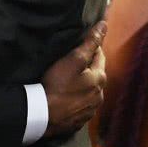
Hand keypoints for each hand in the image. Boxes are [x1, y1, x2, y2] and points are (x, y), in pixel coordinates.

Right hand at [42, 21, 106, 136]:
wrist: (43, 115)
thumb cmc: (58, 84)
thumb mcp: (73, 59)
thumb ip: (90, 43)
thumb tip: (104, 25)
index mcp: (100, 79)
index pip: (100, 56)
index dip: (91, 47)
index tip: (78, 44)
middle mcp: (100, 96)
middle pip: (96, 75)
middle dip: (88, 67)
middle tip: (71, 62)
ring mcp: (90, 110)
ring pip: (90, 91)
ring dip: (83, 85)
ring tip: (68, 80)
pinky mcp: (80, 121)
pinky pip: (81, 105)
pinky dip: (77, 100)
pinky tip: (66, 98)